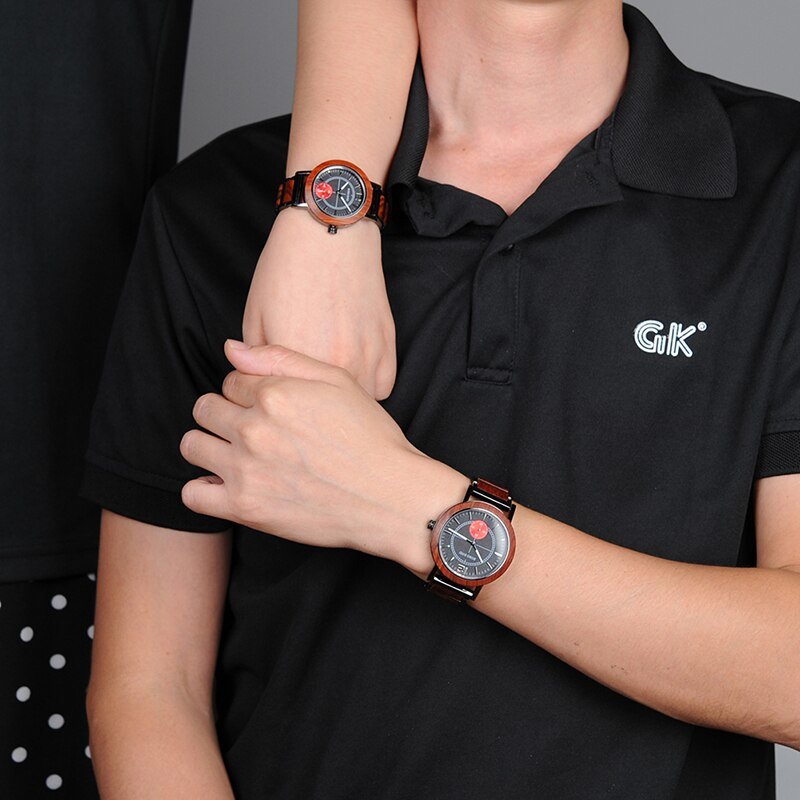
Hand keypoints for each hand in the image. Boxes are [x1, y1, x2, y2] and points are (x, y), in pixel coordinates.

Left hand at [180, 341, 466, 573]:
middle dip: (223, 413)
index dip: (246, 391)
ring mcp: (246, 468)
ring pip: (192, 445)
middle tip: (249, 428)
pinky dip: (204, 487)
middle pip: (205, 408)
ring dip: (208, 445)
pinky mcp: (245, 507)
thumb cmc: (371, 438)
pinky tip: (227, 483)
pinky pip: (192, 493)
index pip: (230, 380)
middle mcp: (255, 428)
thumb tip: (231, 348)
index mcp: (275, 393)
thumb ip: (282, 358)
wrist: (390, 496)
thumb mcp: (338, 381)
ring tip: (234, 454)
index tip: (264, 406)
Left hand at [242, 209, 396, 399]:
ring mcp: (365, 359)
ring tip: (329, 384)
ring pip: (354, 406)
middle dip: (310, 408)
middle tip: (303, 393)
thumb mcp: (254, 315)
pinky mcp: (387, 349)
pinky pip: (380, 389)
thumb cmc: (288, 270)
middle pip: (321, 411)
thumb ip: (252, 362)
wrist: (331, 235)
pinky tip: (353, 370)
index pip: (284, 407)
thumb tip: (250, 387)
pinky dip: (368, 386)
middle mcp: (334, 365)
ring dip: (341, 401)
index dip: (278, 404)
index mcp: (295, 363)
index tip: (277, 397)